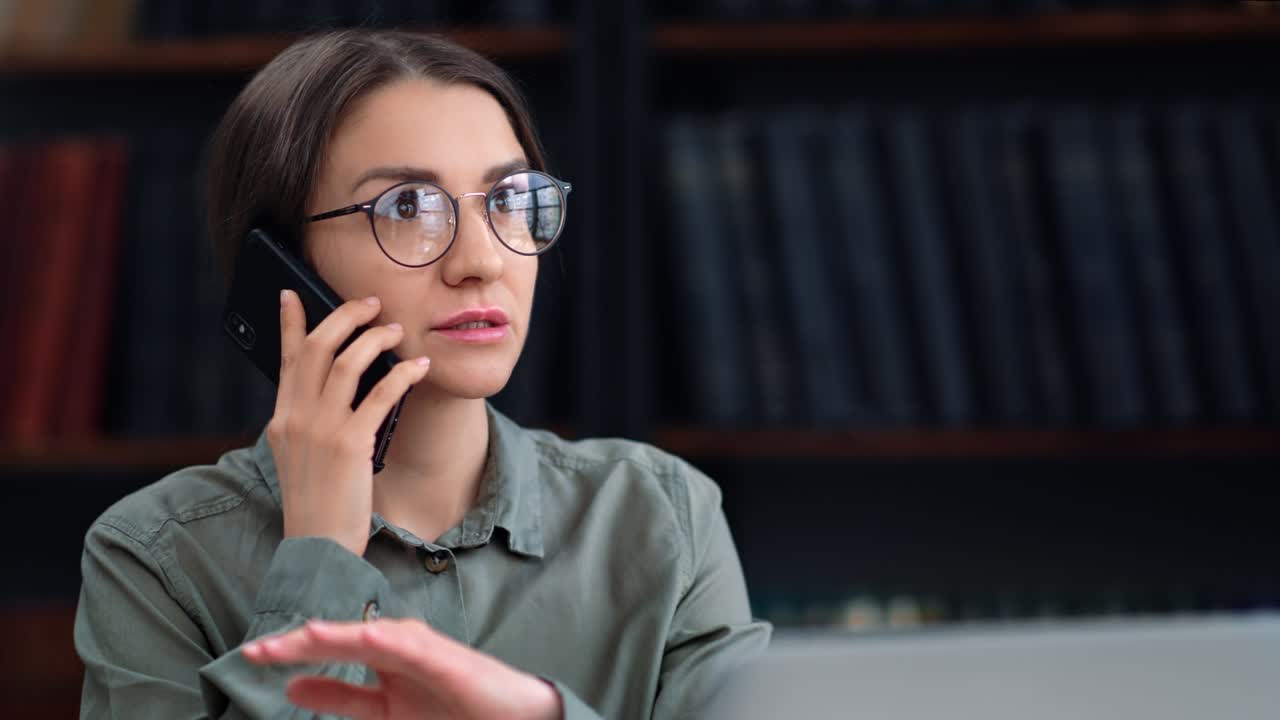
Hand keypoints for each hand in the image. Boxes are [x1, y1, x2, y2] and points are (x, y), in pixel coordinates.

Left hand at [242, 618, 561, 719]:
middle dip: (301, 643)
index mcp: (381, 660)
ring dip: (338, 635)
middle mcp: (398, 647)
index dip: (291, 653)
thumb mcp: (384, 712)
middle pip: (342, 638)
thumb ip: (341, 698)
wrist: (510, 718)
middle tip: (260, 650)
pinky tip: (366, 637)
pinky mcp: (449, 660)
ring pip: (373, 637)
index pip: (329, 651)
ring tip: (302, 637)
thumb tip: (294, 687)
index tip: (252, 655)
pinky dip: (389, 641)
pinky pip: (415, 649)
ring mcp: (424, 651)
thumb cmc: (452, 712)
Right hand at [269, 291, 430, 556]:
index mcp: (281, 420)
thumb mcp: (300, 457)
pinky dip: (402, 374)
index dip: (291, 323)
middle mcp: (295, 418)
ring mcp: (321, 430)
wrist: (318, 546)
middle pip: (317, 348)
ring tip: (398, 330)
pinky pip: (380, 394)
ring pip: (346, 361)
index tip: (293, 294)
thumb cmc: (317, 503)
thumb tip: (329, 389)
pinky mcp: (350, 445)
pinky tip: (420, 367)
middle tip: (372, 303)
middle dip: (346, 317)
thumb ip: (308, 422)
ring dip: (376, 338)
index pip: (285, 359)